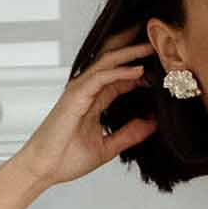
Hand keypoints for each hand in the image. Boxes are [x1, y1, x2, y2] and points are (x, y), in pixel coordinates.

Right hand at [14, 29, 158, 188]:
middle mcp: (88, 90)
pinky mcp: (75, 95)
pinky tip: (138, 69)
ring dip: (131, 53)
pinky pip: (101, 76)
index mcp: (95, 100)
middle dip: (134, 49)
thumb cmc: (65, 158)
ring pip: (108, 62)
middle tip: (158, 40)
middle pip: (114, 61)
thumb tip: (153, 123)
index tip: (164, 69)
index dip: (143, 71)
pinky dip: (120, 71)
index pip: (122, 77)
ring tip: (152, 46)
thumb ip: (129, 134)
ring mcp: (80, 90)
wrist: (43, 169)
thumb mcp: (107, 147)